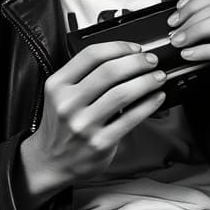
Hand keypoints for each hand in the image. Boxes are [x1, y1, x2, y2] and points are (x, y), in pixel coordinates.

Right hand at [18, 41, 167, 202]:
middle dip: (137, 62)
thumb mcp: (60, 95)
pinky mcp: (100, 142)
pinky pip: (131, 118)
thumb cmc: (61, 126)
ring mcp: (84, 124)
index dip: (119, 47)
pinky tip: (156, 97)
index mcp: (57, 85)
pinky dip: (149, 104)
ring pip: (123, 93)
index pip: (91, 55)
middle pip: (109, 71)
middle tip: (151, 61)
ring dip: (147, 80)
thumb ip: (83, 76)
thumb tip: (125, 58)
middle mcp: (68, 104)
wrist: (51, 161)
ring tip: (157, 77)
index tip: (135, 48)